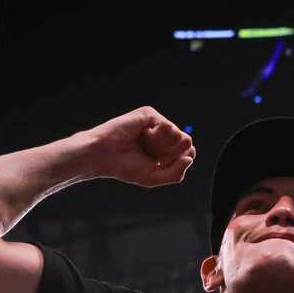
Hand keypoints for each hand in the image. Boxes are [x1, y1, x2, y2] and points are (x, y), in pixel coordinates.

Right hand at [81, 107, 195, 187]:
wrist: (104, 155)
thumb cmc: (125, 167)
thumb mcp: (154, 178)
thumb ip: (176, 174)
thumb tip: (190, 158)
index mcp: (165, 150)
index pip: (188, 153)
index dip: (178, 161)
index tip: (159, 164)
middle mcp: (163, 136)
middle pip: (187, 144)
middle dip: (171, 154)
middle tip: (150, 154)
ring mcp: (157, 124)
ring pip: (180, 135)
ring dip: (162, 146)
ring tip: (144, 144)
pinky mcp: (150, 115)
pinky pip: (169, 126)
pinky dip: (157, 137)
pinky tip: (143, 135)